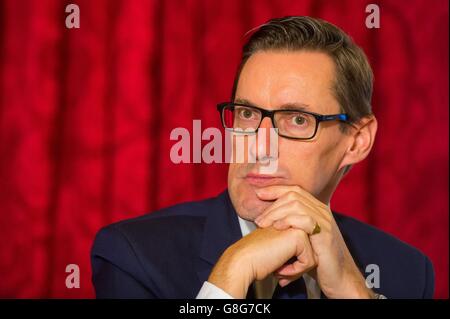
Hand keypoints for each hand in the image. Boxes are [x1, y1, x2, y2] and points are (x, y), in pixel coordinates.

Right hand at [208, 226, 315, 297]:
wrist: (243, 260)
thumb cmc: (258, 259)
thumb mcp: (281, 252)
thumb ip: (296, 251)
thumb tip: (314, 261)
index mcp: (289, 221)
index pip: (306, 249)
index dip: (295, 265)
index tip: (278, 267)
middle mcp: (294, 220)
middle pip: (311, 252)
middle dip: (297, 266)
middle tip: (278, 269)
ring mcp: (297, 225)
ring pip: (312, 257)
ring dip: (296, 269)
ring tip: (278, 268)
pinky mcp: (298, 234)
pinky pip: (308, 261)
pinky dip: (295, 270)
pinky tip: (279, 268)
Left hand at [254, 185, 373, 298]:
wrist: (339, 279)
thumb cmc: (318, 261)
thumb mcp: (302, 239)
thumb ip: (290, 226)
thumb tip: (268, 220)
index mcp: (316, 209)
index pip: (294, 190)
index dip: (275, 190)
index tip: (258, 194)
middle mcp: (322, 211)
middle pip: (293, 195)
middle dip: (272, 204)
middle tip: (259, 220)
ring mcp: (325, 221)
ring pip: (296, 204)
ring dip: (276, 213)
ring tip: (263, 225)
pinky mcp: (325, 234)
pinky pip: (305, 219)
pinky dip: (288, 221)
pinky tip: (277, 228)